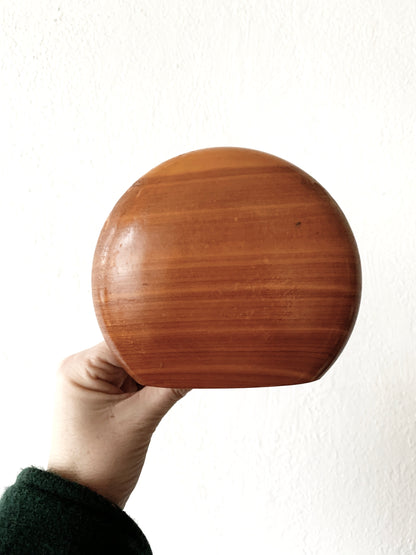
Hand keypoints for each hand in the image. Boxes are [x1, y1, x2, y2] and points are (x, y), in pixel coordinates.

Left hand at [47, 342, 189, 508]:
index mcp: (79, 368)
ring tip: (180, 375)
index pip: (125, 341)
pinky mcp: (104, 397)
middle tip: (190, 358)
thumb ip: (170, 389)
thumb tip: (200, 365)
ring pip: (136, 366)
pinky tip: (167, 388)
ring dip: (155, 375)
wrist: (84, 502)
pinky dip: (150, 386)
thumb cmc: (99, 464)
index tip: (187, 340)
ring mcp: (93, 384)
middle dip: (159, 359)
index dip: (157, 342)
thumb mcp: (139, 421)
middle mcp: (82, 370)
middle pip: (131, 352)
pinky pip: (133, 381)